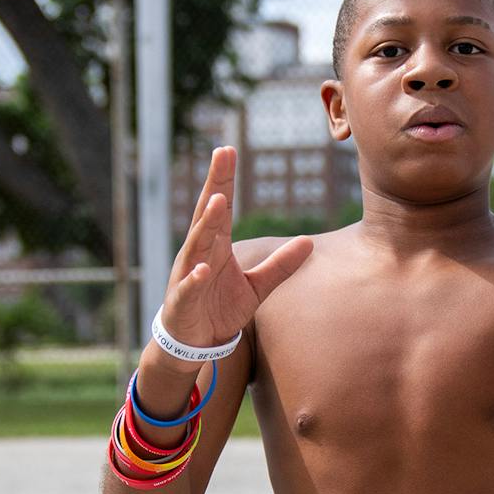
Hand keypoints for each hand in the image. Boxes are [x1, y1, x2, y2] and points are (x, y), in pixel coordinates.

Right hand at [159, 146, 313, 346]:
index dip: (224, 179)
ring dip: (206, 225)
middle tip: (221, 156)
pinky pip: (189, 288)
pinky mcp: (183, 301)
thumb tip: (310, 242)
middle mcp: (200, 254)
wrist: (194, 343)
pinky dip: (194, 279)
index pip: (221, 208)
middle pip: (207, 215)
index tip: (227, 150)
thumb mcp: (257, 286)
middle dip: (214, 185)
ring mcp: (188, 275)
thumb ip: (280, 265)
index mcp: (217, 247)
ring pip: (196, 246)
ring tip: (218, 203)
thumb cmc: (220, 307)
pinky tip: (202, 269)